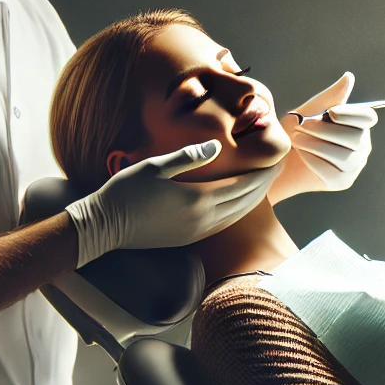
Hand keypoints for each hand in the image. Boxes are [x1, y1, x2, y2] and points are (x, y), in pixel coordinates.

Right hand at [63, 139, 280, 263]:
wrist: (106, 226)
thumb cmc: (126, 191)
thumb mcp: (156, 166)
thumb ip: (188, 157)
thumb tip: (216, 146)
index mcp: (198, 198)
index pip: (242, 185)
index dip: (262, 173)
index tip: (276, 160)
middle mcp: (203, 219)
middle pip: (245, 201)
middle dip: (264, 184)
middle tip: (278, 168)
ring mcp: (197, 232)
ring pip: (236, 215)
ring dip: (253, 200)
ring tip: (264, 184)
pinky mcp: (189, 239)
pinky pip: (223, 224)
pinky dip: (237, 211)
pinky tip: (239, 204)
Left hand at [273, 72, 378, 197]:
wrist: (281, 158)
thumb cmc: (299, 131)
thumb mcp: (312, 110)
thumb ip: (332, 96)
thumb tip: (348, 77)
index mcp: (359, 125)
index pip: (368, 117)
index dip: (351, 114)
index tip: (330, 112)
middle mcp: (362, 146)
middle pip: (355, 137)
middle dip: (326, 130)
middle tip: (302, 126)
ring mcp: (354, 166)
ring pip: (343, 155)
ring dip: (316, 144)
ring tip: (296, 138)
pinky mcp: (341, 182)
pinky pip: (331, 171)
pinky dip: (313, 160)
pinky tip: (300, 152)